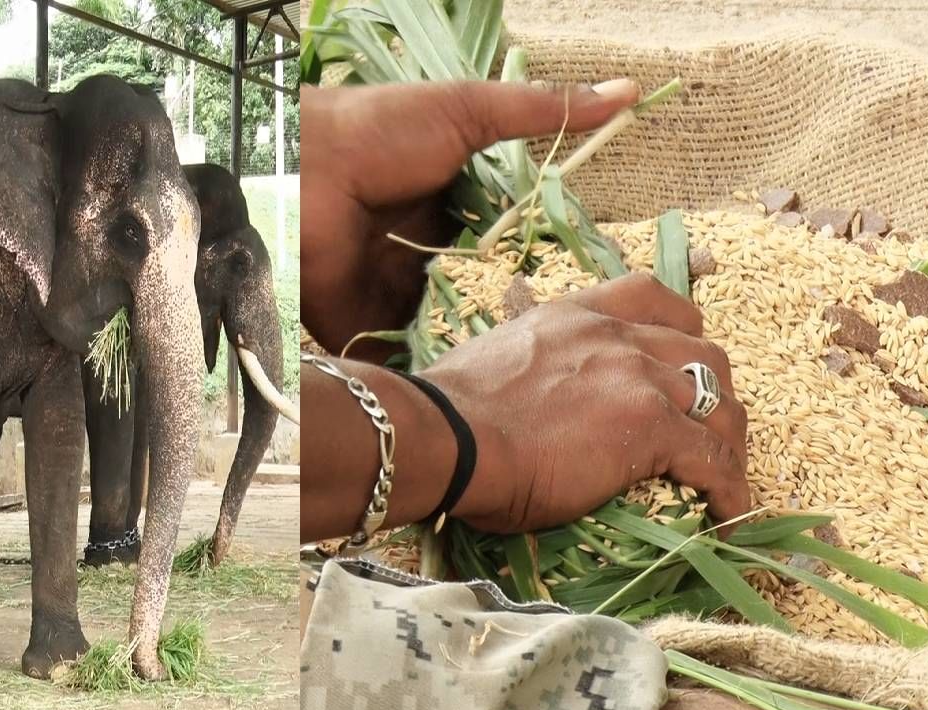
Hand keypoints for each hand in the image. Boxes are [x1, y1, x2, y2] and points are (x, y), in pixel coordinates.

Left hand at [300, 79, 640, 360]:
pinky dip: (441, 375)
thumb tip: (626, 92)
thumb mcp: (468, 112)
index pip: (517, 244)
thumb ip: (541, 112)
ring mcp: (403, 295)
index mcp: (454, 208)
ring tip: (547, 384)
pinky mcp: (372, 327)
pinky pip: (415, 360)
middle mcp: (432, 255)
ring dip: (490, 352)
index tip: (603, 296)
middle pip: (491, 294)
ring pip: (459, 333)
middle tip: (582, 351)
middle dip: (525, 319)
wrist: (300, 173)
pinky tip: (486, 399)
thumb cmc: (379, 132)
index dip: (554, 266)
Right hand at [418, 274, 749, 533]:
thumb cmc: (450, 411)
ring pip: (719, 404)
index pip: (650, 296)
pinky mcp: (650, 427)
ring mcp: (638, 378)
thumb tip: (517, 404)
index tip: (684, 355)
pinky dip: (729, 489)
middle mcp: (616, 336)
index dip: (683, 325)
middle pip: (702, 351)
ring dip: (728, 442)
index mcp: (574, 315)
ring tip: (724, 478)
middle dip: (716, 391)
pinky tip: (728, 515)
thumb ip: (529, 368)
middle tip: (707, 429)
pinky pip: (713, 460)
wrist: (447, 434)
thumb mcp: (496, 362)